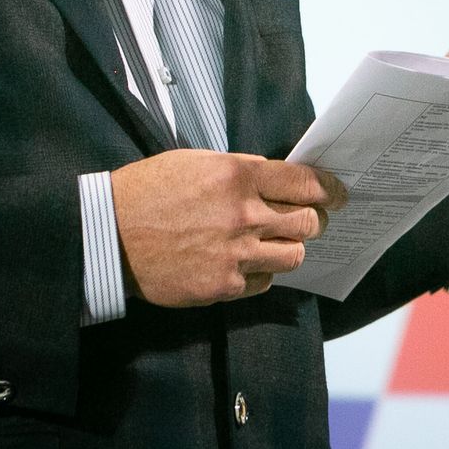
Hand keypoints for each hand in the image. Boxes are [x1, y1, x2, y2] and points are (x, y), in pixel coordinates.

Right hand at [110, 150, 347, 306]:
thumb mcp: (196, 162)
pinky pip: (264, 282)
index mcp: (237, 175)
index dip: (329, 190)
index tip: (338, 195)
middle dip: (313, 220)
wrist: (110, 234)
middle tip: (308, 220)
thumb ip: (241, 170)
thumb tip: (277, 179)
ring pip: (292, 255)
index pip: (304, 183)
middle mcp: (243, 214)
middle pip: (308, 222)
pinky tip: (242, 263)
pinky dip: (260, 273)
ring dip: (288, 248)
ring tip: (273, 243)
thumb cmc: (149, 191)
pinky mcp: (224, 286)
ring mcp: (235, 254)